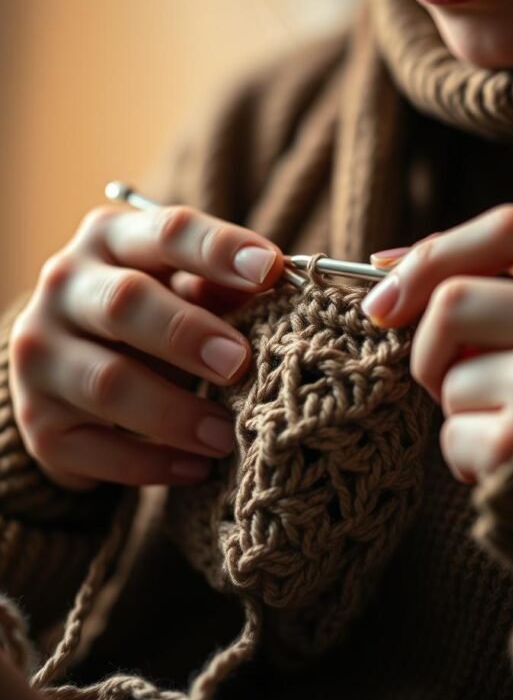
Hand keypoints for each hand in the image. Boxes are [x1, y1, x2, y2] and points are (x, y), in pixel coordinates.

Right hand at [8, 204, 282, 490]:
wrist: (69, 371)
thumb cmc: (149, 316)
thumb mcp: (183, 287)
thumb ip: (225, 285)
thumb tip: (287, 282)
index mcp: (110, 238)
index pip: (167, 232)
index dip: (219, 249)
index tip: (270, 270)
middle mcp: (65, 286)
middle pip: (125, 303)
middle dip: (188, 334)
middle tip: (238, 362)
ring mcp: (42, 354)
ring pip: (108, 382)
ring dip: (176, 413)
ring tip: (227, 435)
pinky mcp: (39, 421)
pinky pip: (97, 447)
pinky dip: (153, 463)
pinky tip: (197, 467)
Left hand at [363, 204, 512, 483]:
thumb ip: (505, 294)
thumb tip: (383, 269)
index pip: (508, 232)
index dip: (436, 254)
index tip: (388, 294)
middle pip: (452, 303)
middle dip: (433, 347)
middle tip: (461, 383)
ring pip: (449, 379)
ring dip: (462, 410)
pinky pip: (452, 437)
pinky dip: (468, 457)